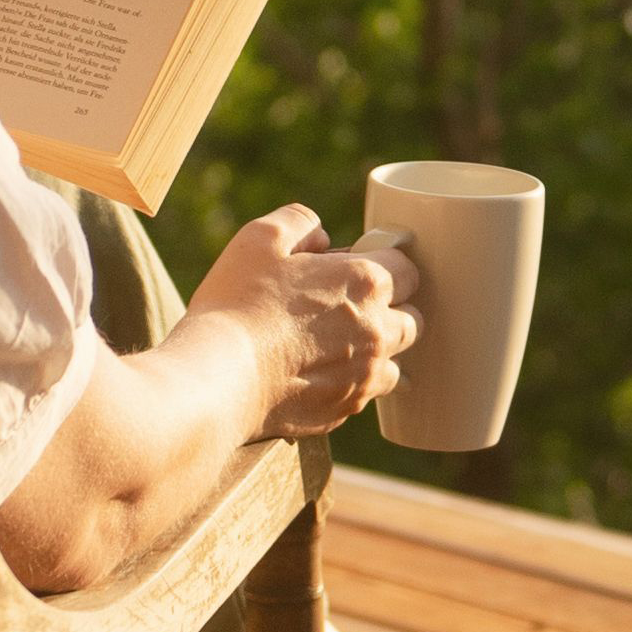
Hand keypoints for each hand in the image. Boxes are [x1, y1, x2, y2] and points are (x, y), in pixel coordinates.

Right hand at [188, 204, 422, 438]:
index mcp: (365, 282)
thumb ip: (299, 222)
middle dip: (392, 309)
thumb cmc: (238, 304)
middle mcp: (377, 330)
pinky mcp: (345, 409)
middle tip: (350, 307)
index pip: (408, 270)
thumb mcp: (261, 238)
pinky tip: (323, 376)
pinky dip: (355, 384)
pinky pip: (367, 395)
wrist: (219, 377)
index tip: (356, 269)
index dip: (384, 265)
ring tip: (339, 346)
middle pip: (413, 318)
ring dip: (379, 352)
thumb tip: (320, 236)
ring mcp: (364, 375)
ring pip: (397, 362)